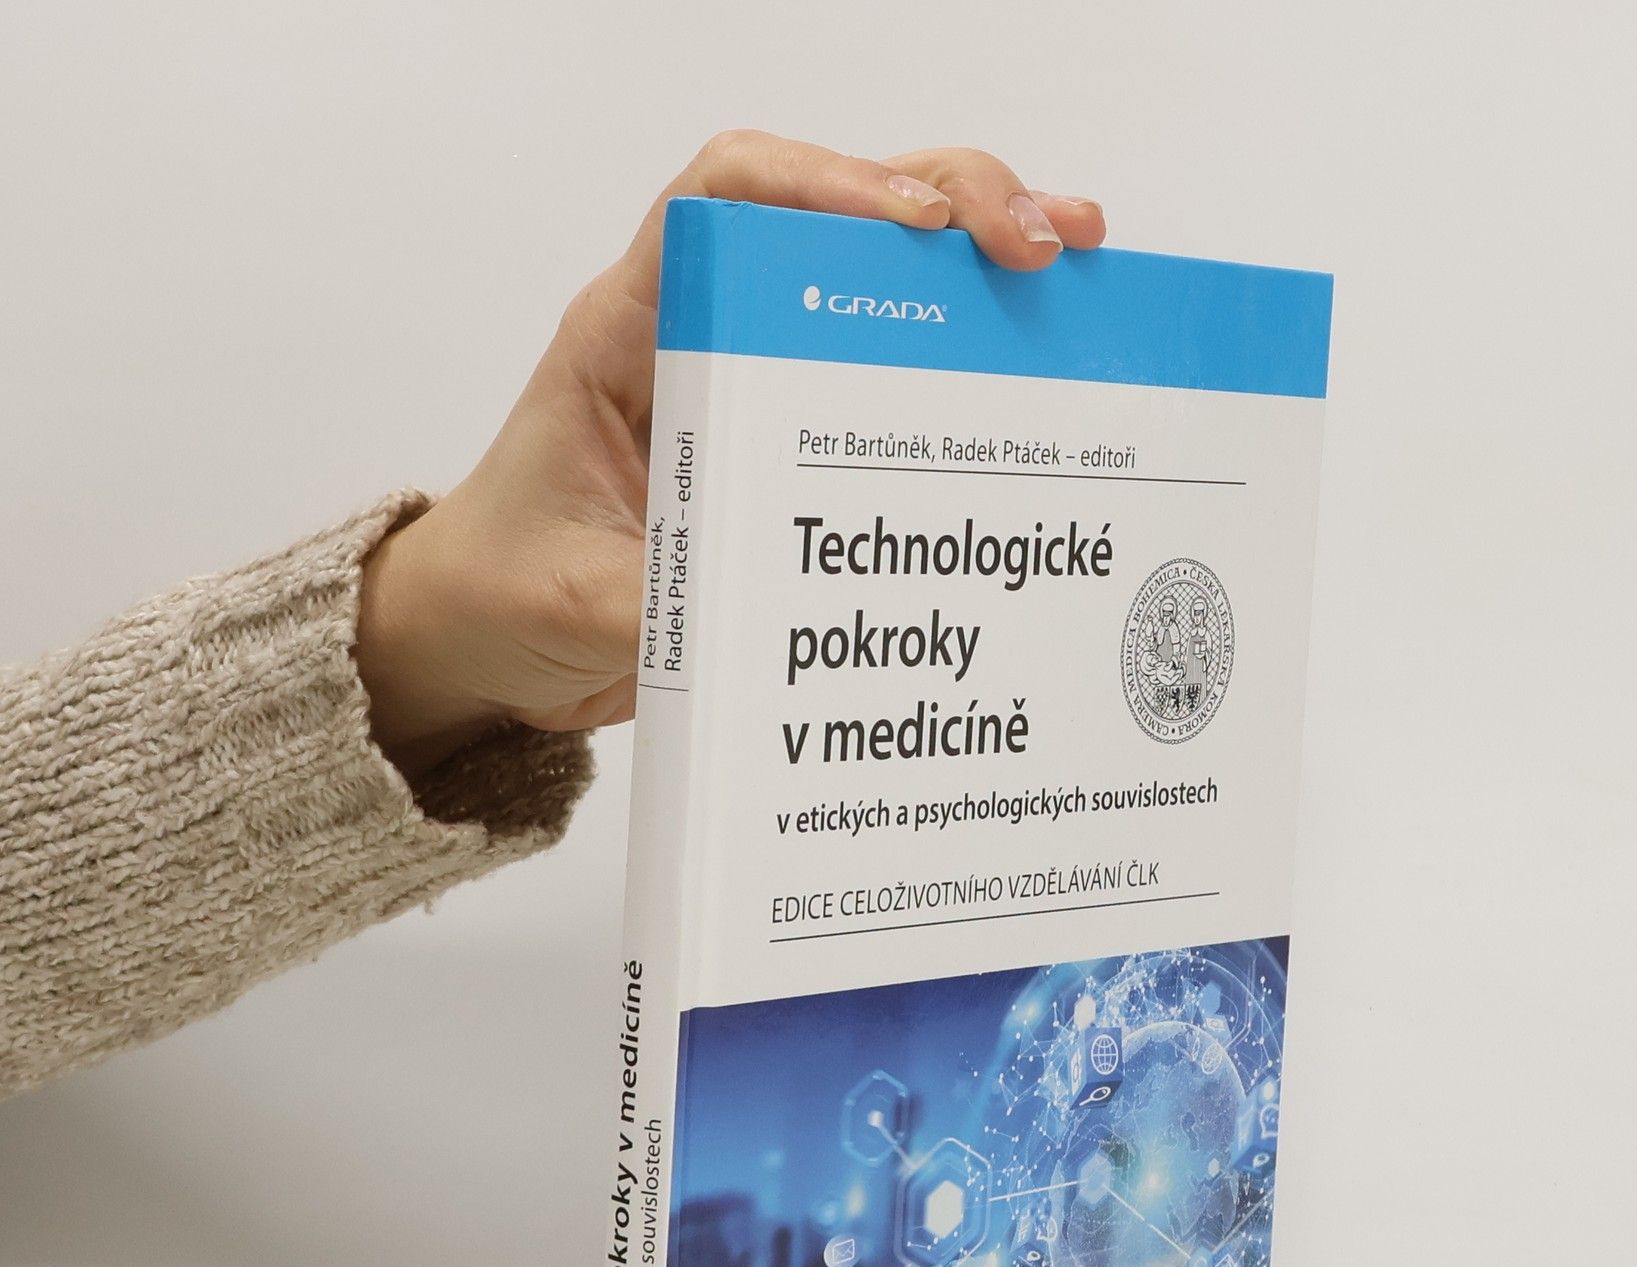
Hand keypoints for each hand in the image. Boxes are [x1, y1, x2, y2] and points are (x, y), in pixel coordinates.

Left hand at [355, 131, 1105, 777]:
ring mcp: (754, 379)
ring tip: (1075, 262)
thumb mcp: (575, 604)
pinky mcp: (791, 438)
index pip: (724, 197)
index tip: (917, 228)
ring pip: (877, 275)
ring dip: (976, 256)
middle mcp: (699, 333)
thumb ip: (666, 599)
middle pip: (830, 211)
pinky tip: (1039, 356)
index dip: (826, 184)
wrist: (489, 641)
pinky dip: (964, 352)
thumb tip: (777, 610)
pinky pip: (887, 371)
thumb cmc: (506, 591)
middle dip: (945, 200)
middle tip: (1039, 243)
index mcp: (627, 334)